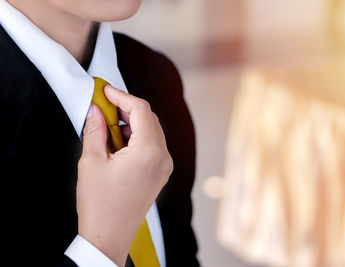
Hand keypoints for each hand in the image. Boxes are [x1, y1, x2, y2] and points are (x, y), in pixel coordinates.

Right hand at [76, 85, 172, 266]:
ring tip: (107, 129)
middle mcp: (163, 157)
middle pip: (149, 118)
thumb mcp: (91, 162)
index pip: (141, 109)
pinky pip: (153, 145)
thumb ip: (94, 129)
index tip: (106, 91)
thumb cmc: (100, 204)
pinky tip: (118, 143)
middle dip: (126, 109)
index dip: (122, 96)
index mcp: (148, 151)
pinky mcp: (161, 173)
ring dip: (131, 124)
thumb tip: (94, 109)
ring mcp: (165, 166)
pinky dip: (137, 138)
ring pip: (152, 131)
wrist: (109, 235)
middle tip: (104, 108)